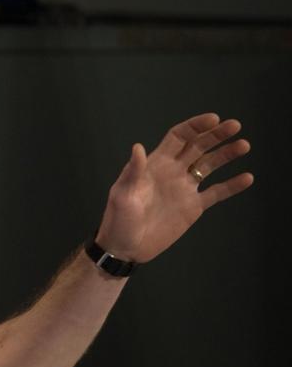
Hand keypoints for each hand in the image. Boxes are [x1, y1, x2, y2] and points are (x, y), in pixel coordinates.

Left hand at [95, 113, 253, 262]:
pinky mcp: (193, 207)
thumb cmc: (118, 219)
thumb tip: (137, 147)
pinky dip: (232, 185)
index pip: (179, 137)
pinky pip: (216, 192)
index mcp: (155, 164)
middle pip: (198, 146)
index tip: (214, 119)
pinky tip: (248, 177)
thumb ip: (133, 171)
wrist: (126, 247)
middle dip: (216, 135)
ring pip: (210, 165)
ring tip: (244, 145)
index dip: (195, 126)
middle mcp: (173, 171)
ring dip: (227, 154)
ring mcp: (184, 188)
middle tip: (235, 125)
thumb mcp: (122, 194)